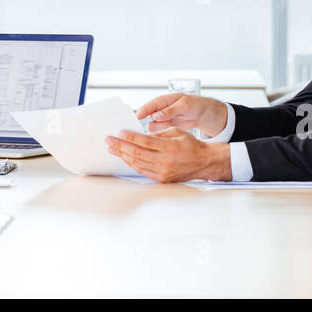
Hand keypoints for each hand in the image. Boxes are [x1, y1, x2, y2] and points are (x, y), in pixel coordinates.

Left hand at [105, 127, 231, 182]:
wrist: (203, 163)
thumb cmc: (190, 145)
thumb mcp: (177, 132)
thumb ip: (159, 133)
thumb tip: (141, 134)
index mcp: (169, 147)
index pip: (145, 142)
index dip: (130, 137)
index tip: (119, 133)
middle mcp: (165, 161)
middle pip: (137, 153)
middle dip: (120, 146)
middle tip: (109, 141)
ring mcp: (162, 172)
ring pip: (137, 163)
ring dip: (123, 155)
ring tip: (112, 149)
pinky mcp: (161, 179)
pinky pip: (142, 171)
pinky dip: (132, 164)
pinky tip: (125, 158)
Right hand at [135, 93, 227, 136]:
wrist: (202, 112)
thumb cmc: (193, 104)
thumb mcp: (183, 106)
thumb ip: (169, 111)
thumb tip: (156, 116)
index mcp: (163, 101)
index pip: (149, 105)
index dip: (142, 111)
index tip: (137, 117)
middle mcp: (159, 109)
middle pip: (146, 116)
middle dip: (143, 122)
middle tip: (140, 129)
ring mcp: (161, 118)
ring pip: (151, 125)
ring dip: (153, 130)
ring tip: (156, 132)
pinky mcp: (165, 126)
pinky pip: (157, 131)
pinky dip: (158, 134)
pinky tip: (161, 137)